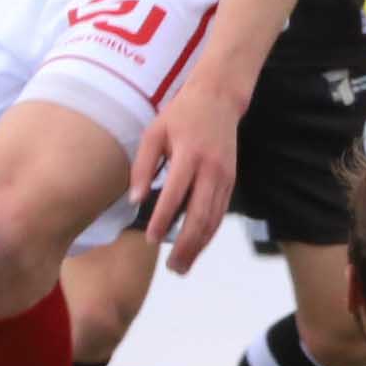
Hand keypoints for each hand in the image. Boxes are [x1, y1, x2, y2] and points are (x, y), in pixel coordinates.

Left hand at [138, 74, 248, 271]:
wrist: (219, 99)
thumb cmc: (180, 116)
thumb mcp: (153, 133)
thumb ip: (142, 167)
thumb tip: (134, 201)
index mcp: (189, 155)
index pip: (176, 194)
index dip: (163, 219)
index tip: (151, 239)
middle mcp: (211, 169)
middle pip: (201, 215)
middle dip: (187, 245)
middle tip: (172, 267)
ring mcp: (225, 177)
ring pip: (214, 219)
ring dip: (199, 246)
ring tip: (182, 266)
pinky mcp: (231, 181)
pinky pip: (220, 213)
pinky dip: (209, 234)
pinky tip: (196, 247)